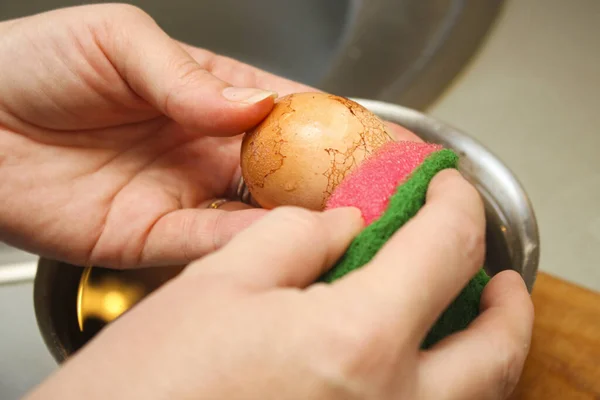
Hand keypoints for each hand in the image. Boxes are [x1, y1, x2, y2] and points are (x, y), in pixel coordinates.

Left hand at [0, 4, 418, 267]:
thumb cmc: (35, 64)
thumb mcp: (118, 38)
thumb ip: (189, 76)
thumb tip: (253, 105)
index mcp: (206, 97)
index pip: (287, 112)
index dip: (335, 124)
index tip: (380, 138)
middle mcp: (202, 150)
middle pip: (283, 171)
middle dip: (331, 182)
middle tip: (378, 191)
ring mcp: (180, 195)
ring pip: (253, 215)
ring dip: (298, 221)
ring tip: (346, 221)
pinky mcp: (148, 237)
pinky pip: (203, 244)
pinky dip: (241, 245)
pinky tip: (278, 240)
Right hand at [27, 170, 533, 399]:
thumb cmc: (147, 386)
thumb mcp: (217, 284)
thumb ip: (293, 237)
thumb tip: (342, 224)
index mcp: (357, 342)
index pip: (443, 248)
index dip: (453, 202)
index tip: (445, 183)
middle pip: (495, 348)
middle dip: (506, 299)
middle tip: (496, 271)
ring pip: (477, 399)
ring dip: (486, 349)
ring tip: (468, 315)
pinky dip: (446, 386)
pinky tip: (416, 362)